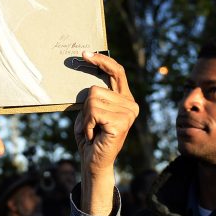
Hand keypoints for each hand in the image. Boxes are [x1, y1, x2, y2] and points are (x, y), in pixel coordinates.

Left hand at [74, 51, 138, 215]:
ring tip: (93, 130)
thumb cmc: (90, 137)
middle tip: (91, 124)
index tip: (85, 54)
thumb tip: (89, 78)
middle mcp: (130, 104)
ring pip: (92, 99)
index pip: (116, 72)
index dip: (102, 60)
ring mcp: (128, 113)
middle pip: (95, 88)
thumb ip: (93, 96)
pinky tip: (94, 135)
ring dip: (86, 117)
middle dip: (85, 107)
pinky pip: (93, 112)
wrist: (94, 162)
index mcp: (124, 98)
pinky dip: (88, 124)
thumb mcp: (89, 111)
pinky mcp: (121, 122)